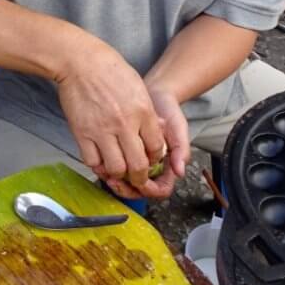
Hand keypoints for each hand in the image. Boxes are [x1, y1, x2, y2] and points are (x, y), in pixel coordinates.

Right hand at [56, 36, 163, 186]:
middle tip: (138, 177)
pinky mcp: (82, 133)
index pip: (156, 148)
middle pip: (138, 166)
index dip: (155, 159)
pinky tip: (101, 161)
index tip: (150, 159)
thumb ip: (147, 113)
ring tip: (119, 170)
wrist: (81, 61)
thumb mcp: (139, 88)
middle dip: (140, 177)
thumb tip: (156, 132)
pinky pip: (92, 161)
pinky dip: (97, 166)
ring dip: (119, 174)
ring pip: (115, 168)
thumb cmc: (110, 70)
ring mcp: (102, 130)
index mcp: (142, 111)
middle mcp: (124, 124)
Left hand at [100, 86, 190, 200]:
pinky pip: (117, 167)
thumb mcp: (178, 127)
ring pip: (126, 182)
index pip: (160, 189)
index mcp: (167, 165)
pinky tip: (103, 161)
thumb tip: (180, 171)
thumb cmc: (168, 109)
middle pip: (139, 190)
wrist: (154, 94)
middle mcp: (152, 167)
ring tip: (106, 171)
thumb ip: (180, 149)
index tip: (139, 182)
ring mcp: (138, 161)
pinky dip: (110, 167)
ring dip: (117, 180)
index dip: (149, 189)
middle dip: (127, 188)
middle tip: (115, 180)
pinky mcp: (125, 153)